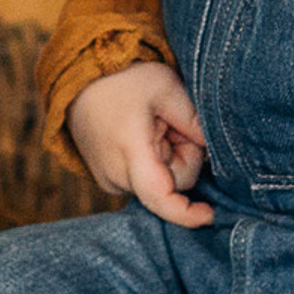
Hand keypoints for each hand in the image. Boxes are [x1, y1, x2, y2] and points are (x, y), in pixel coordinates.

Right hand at [66, 62, 213, 228]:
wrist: (79, 79)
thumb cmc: (122, 79)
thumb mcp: (166, 86)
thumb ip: (194, 119)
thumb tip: (215, 148)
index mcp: (131, 151)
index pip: (160, 198)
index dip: (187, 213)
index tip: (209, 214)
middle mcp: (115, 174)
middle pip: (170, 184)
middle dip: (181, 156)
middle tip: (170, 123)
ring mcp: (109, 180)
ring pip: (158, 182)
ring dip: (166, 159)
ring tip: (152, 125)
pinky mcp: (107, 180)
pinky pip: (144, 180)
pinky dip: (152, 163)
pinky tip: (141, 136)